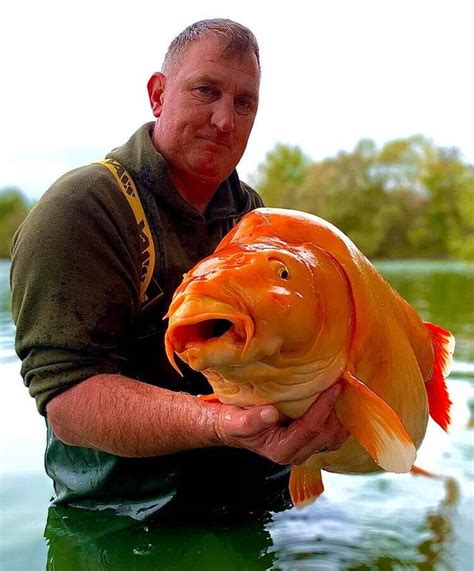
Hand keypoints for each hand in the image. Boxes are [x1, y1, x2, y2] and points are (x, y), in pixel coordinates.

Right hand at [211, 383, 348, 464]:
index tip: (333, 387)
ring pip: (333, 438)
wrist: (231, 427)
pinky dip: (337, 418)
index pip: (310, 428)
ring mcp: (304, 448)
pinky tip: (339, 402)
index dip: (324, 407)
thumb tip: (270, 413)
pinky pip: (330, 434)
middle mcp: (297, 453)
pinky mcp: (308, 441)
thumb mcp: (235, 421)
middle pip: (327, 435)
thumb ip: (251, 420)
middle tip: (343, 385)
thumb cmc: (233, 423)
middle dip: (337, 411)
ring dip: (341, 417)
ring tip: (346, 393)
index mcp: (282, 450)